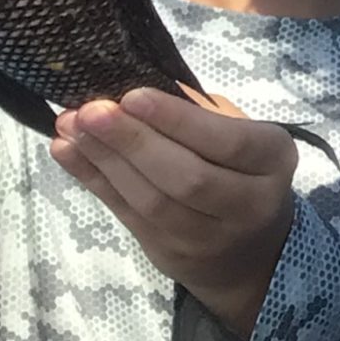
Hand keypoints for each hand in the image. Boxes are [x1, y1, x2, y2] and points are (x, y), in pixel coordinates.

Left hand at [51, 88, 298, 336]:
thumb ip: (201, 115)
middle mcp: (248, 203)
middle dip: (133, 141)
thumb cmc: (242, 172)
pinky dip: (93, 180)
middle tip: (91, 110)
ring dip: (105, 160)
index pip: (229, 143)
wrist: (251, 254)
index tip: (132, 95)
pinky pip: (126, 214)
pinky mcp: (169, 254)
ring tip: (71, 125)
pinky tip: (66, 151)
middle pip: (187, 177)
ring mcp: (207, 236)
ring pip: (151, 200)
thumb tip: (141, 86)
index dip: (178, 121)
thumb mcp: (242, 136)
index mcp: (272, 162)